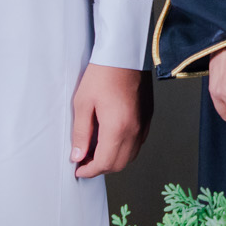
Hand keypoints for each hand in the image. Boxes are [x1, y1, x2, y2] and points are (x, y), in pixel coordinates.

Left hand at [70, 64, 149, 178]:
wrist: (123, 55)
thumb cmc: (102, 75)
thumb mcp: (82, 104)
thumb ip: (81, 133)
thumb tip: (78, 156)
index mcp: (117, 128)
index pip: (104, 163)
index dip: (89, 171)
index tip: (78, 169)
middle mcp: (134, 130)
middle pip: (119, 164)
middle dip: (100, 168)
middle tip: (84, 161)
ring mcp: (143, 124)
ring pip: (131, 156)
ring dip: (113, 159)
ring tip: (96, 151)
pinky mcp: (147, 117)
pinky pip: (138, 143)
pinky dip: (124, 149)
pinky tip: (111, 139)